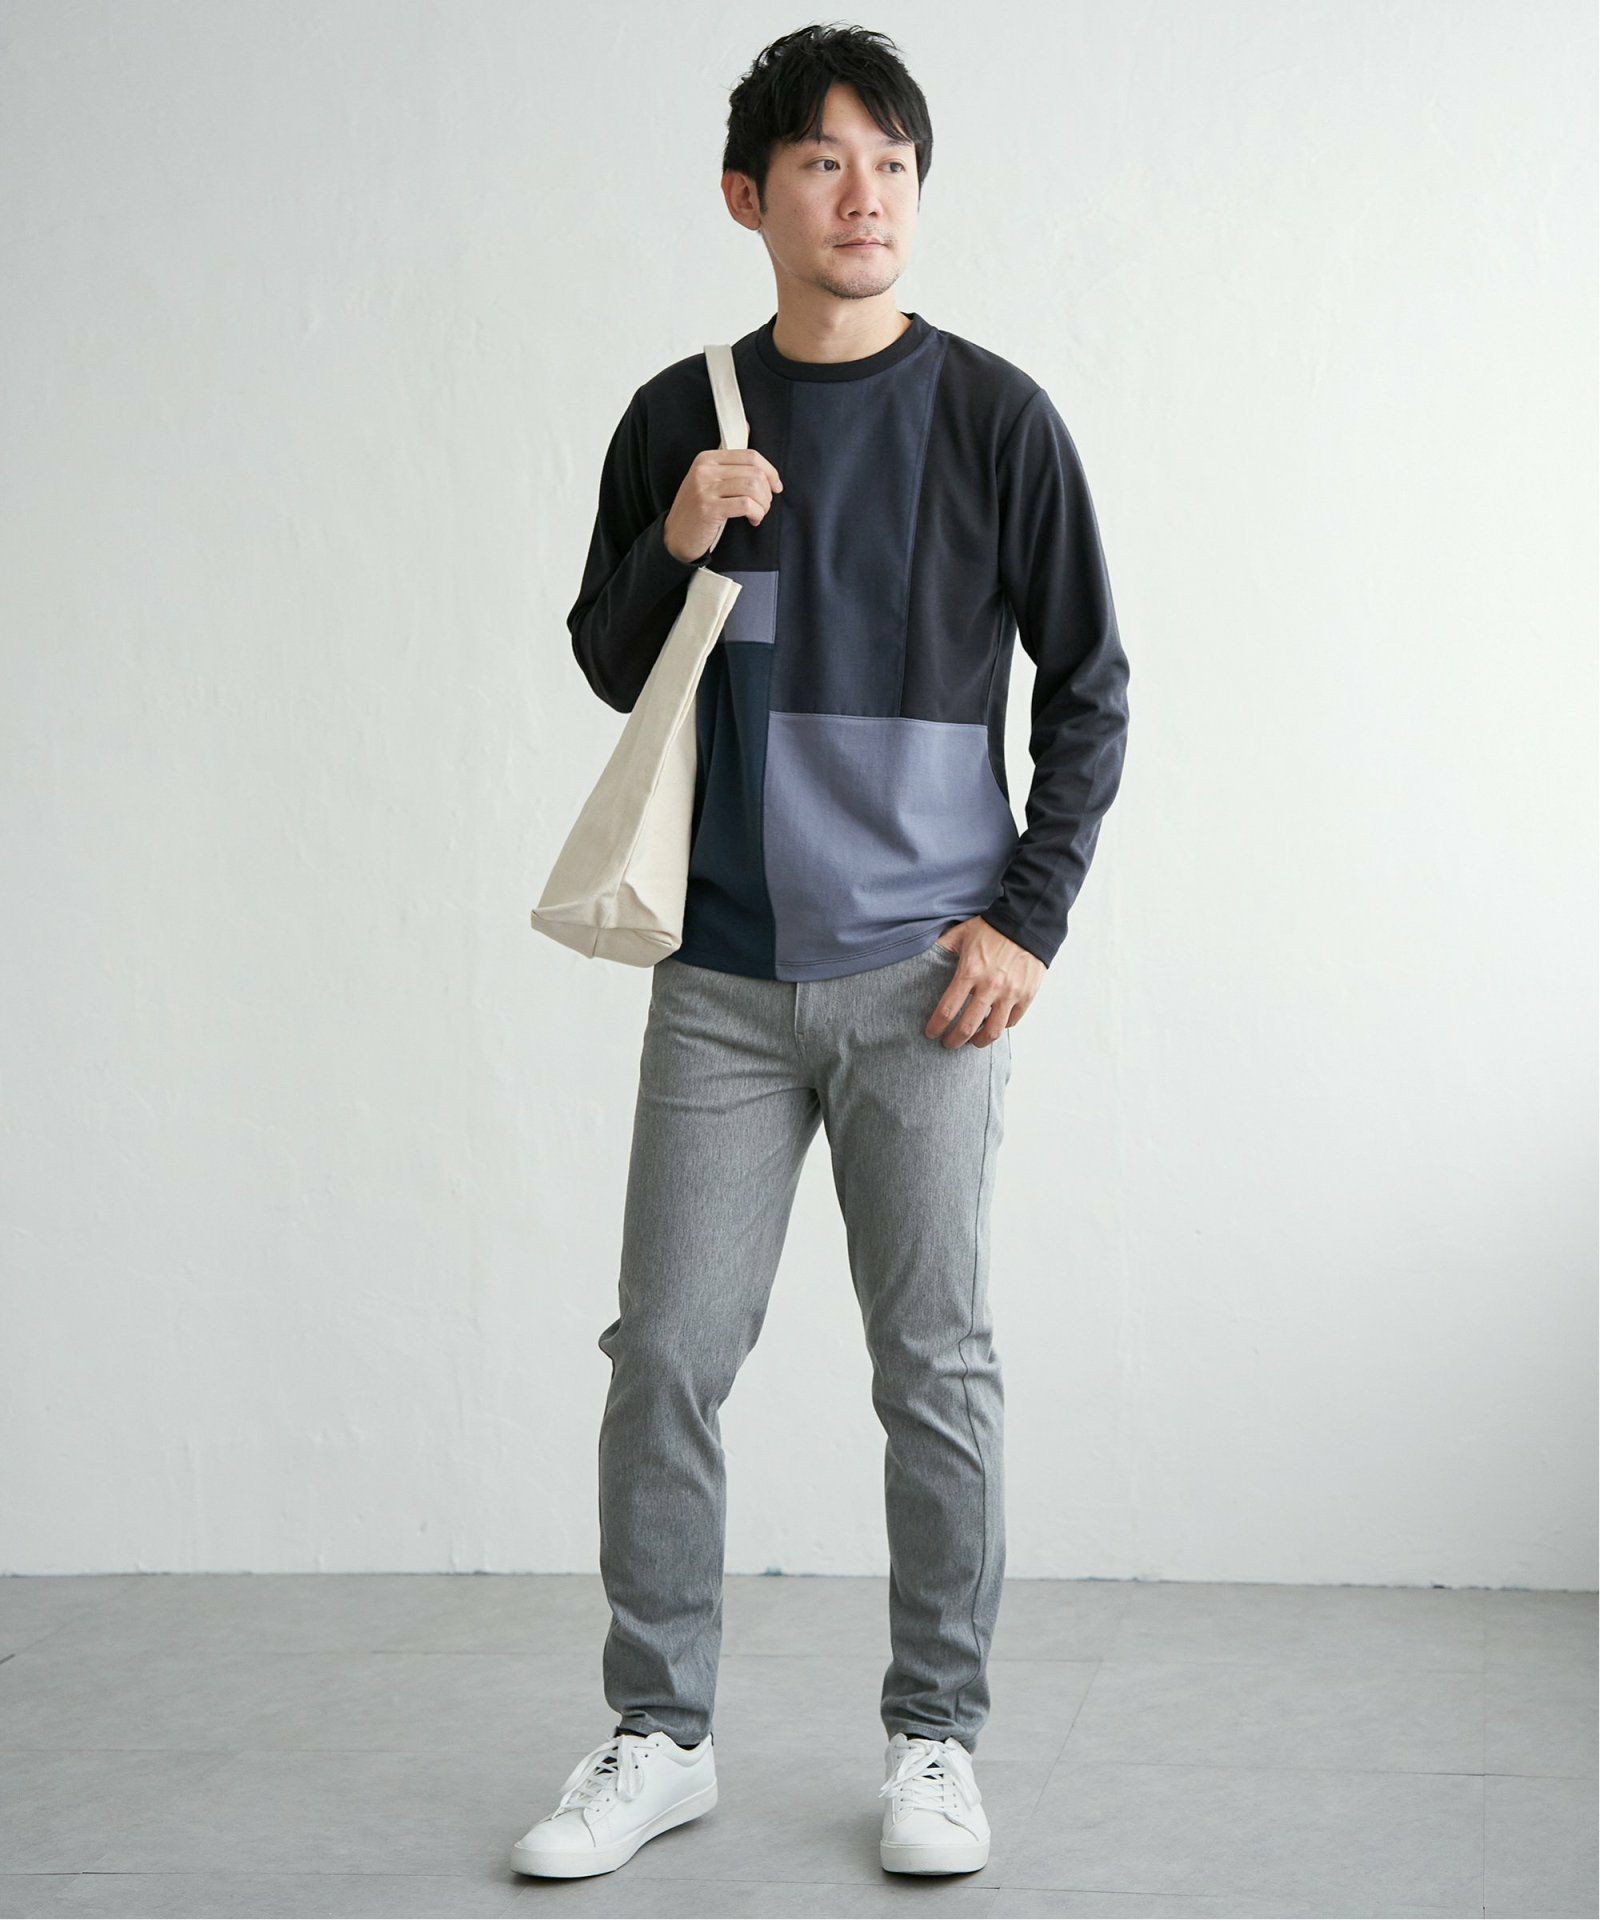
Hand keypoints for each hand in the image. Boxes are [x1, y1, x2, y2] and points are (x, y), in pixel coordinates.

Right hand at [664, 448, 783, 562]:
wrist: (676, 537)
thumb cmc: (697, 510)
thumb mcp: (708, 480)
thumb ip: (728, 462)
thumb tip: (748, 429)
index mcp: (707, 458)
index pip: (750, 455)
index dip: (770, 471)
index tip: (776, 486)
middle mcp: (705, 470)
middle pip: (754, 472)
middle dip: (767, 492)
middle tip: (764, 505)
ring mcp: (705, 488)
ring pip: (753, 487)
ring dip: (763, 504)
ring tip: (759, 514)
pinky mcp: (709, 508)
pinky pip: (746, 504)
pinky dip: (757, 513)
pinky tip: (753, 520)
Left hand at [926, 918, 1043, 1048]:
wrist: (1027, 922)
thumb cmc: (992, 928)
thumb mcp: (961, 933)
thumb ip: (942, 947)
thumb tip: (921, 957)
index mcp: (970, 972)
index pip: (947, 1009)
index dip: (936, 1026)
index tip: (931, 1033)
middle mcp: (990, 986)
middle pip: (967, 1027)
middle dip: (954, 1040)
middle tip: (948, 1044)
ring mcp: (1010, 993)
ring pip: (992, 1031)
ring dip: (978, 1041)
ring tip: (971, 1041)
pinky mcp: (1027, 995)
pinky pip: (1011, 1021)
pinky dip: (1001, 1026)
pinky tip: (992, 1023)